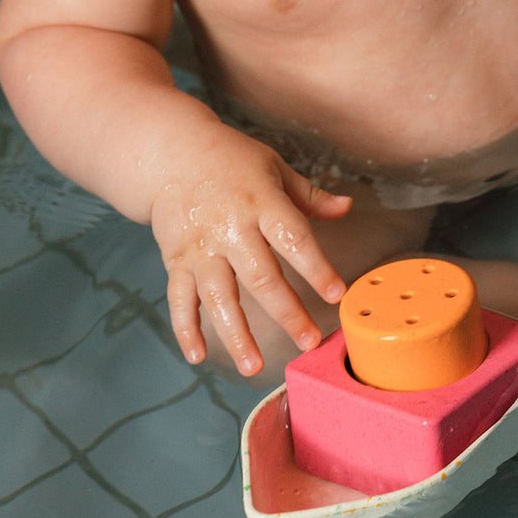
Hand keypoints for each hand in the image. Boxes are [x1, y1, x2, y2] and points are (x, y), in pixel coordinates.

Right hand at [149, 125, 350, 375]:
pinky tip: (199, 356)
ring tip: (254, 366)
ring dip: (235, 334)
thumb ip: (310, 195)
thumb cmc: (230, 160)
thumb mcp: (274, 168)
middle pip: (260, 277)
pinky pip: (180, 298)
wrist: (169, 152)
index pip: (293, 238)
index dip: (316, 268)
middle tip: (309, 342)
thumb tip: (347, 208)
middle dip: (287, 313)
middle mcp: (230, 228)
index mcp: (261, 202)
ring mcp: (200, 247)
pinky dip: (186, 328)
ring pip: (219, 296)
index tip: (335, 295)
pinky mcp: (176, 260)